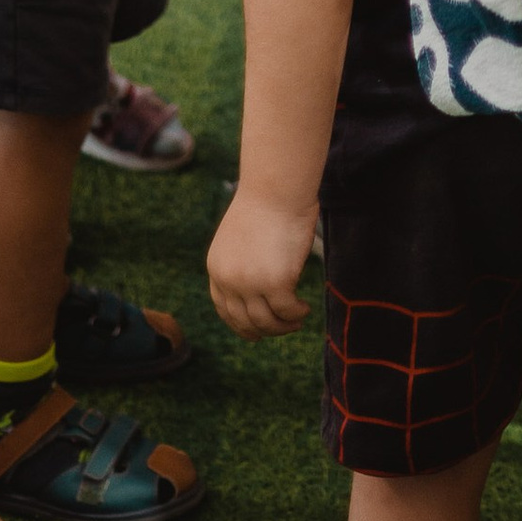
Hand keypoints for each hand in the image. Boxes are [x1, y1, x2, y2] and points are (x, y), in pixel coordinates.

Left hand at [207, 186, 314, 337]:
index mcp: (217, 268)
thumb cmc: (266, 204)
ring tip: (297, 319)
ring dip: (283, 326)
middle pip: (245, 320)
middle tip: (284, 328)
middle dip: (265, 330)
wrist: (276, 188)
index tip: (255, 333)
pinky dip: (296, 314)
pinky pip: (287, 311)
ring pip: (267, 321)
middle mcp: (230, 280)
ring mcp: (251, 283)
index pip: (224, 309)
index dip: (240, 325)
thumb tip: (259, 285)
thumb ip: (243, 263)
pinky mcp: (276, 283)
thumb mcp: (241, 238)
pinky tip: (304, 309)